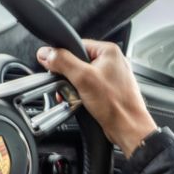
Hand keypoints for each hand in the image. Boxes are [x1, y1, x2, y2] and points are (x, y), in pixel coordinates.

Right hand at [37, 40, 156, 157]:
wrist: (128, 128)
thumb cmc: (116, 104)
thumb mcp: (83, 78)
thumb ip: (63, 62)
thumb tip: (46, 53)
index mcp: (108, 51)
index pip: (76, 45)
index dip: (63, 58)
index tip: (56, 69)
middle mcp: (111, 62)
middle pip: (77, 62)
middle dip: (68, 78)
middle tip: (68, 88)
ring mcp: (110, 77)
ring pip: (81, 77)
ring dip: (73, 88)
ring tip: (75, 97)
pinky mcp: (108, 91)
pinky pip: (87, 88)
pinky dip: (80, 95)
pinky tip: (81, 103)